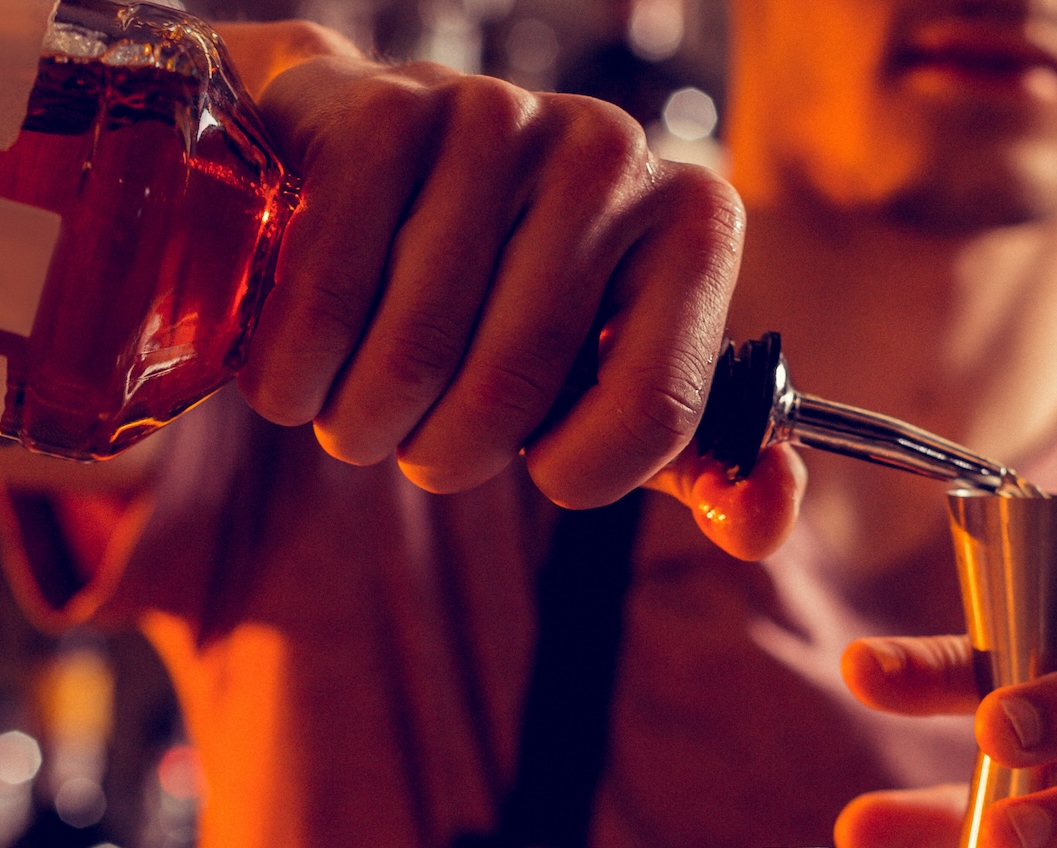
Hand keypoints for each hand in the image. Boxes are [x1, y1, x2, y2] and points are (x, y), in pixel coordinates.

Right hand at [218, 25, 801, 557]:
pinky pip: (329, 304)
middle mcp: (611, 156)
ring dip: (360, 424)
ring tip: (356, 401)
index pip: (657, 412)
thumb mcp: (614, 381)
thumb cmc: (506, 295)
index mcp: (694, 223)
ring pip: (413, 359)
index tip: (542, 467)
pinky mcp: (388, 115)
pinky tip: (296, 371)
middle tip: (416, 438)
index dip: (580, 474)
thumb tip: (761, 522)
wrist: (378, 161)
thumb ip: (697, 463)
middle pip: (512, 394)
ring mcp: (498, 121)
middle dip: (442, 456)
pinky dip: (294, 374)